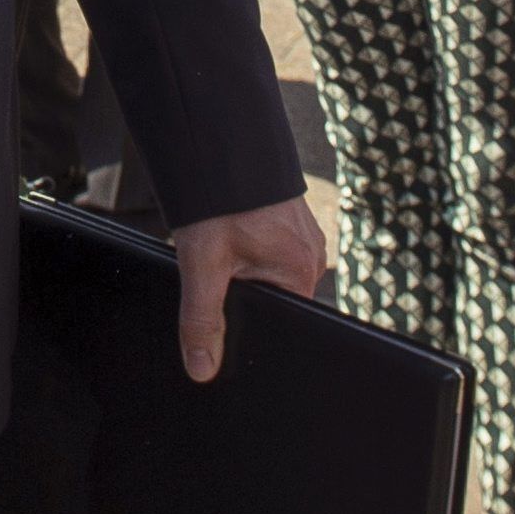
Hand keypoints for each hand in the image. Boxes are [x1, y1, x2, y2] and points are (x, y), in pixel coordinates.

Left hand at [170, 193, 326, 382]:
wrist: (221, 144)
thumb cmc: (219, 200)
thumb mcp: (203, 266)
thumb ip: (202, 320)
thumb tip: (202, 369)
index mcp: (301, 272)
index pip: (284, 323)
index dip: (253, 329)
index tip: (226, 320)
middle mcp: (312, 256)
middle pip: (276, 301)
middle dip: (245, 297)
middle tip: (218, 273)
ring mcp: (304, 238)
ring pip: (270, 276)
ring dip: (244, 272)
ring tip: (223, 252)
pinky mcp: (291, 224)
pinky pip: (271, 254)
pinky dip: (248, 253)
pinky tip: (230, 240)